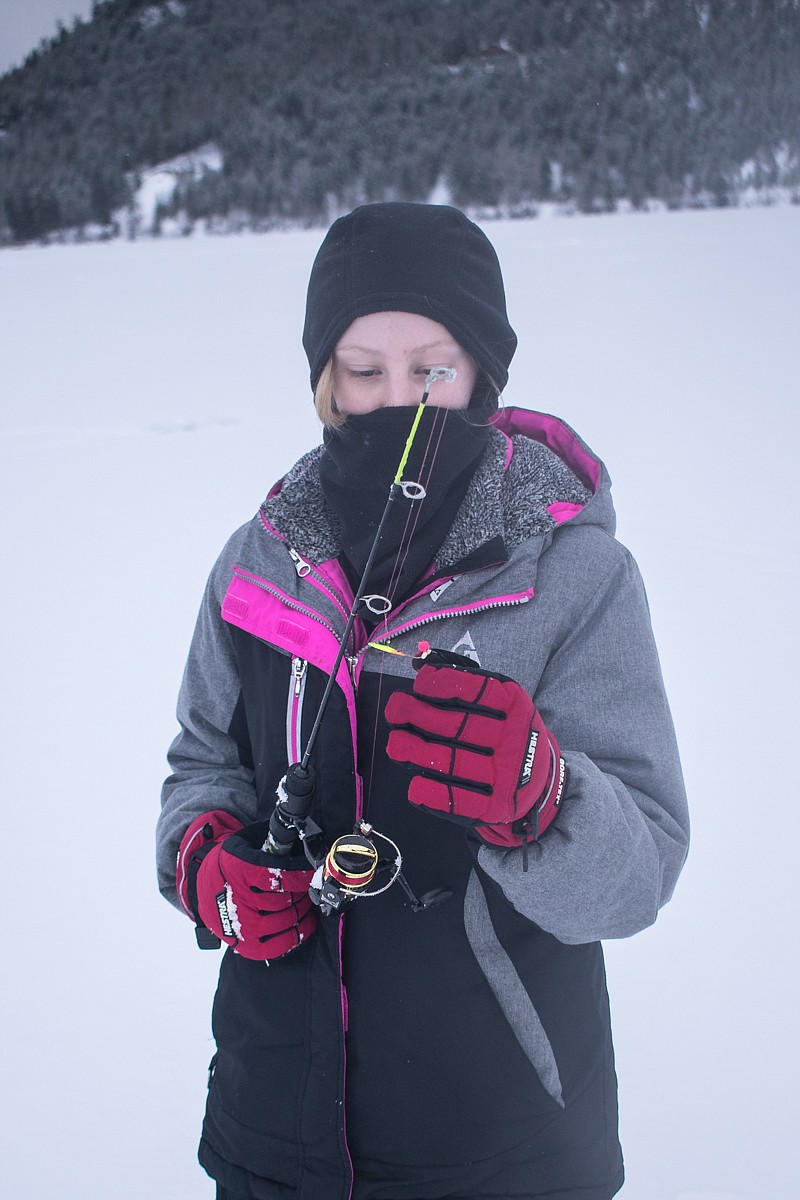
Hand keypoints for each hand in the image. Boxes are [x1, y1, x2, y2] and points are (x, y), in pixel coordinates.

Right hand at [177, 813, 316, 959]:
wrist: (205, 890)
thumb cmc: (233, 866)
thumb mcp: (245, 846)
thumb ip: (272, 845)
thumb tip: (303, 843)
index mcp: (239, 868)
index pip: (281, 874)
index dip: (303, 874)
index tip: (314, 871)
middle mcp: (239, 898)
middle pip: (286, 899)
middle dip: (303, 893)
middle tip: (307, 888)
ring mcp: (241, 924)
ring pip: (286, 920)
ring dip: (302, 911)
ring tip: (304, 903)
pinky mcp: (245, 945)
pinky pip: (278, 945)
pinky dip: (295, 935)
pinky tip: (301, 924)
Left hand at [385, 661, 563, 845]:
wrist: (540, 778)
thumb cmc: (504, 730)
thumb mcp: (499, 700)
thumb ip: (465, 682)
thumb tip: (422, 664)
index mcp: (514, 706)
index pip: (477, 691)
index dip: (442, 685)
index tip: (419, 684)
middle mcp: (513, 739)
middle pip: (459, 727)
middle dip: (419, 716)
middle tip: (395, 710)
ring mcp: (505, 775)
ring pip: (453, 763)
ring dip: (417, 753)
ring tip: (395, 744)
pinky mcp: (494, 806)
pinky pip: (459, 801)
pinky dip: (434, 794)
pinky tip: (414, 784)